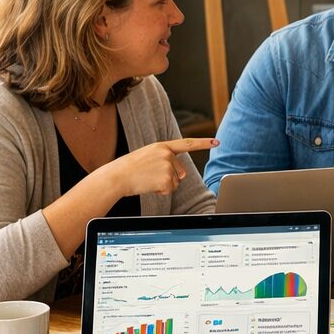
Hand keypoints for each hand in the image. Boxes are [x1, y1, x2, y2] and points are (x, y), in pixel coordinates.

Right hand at [97, 137, 215, 196]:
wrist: (116, 177)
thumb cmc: (130, 169)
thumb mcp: (148, 157)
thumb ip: (167, 160)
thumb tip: (183, 175)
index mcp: (162, 146)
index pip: (187, 143)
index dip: (203, 143)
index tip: (217, 141)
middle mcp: (167, 154)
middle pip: (181, 171)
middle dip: (169, 177)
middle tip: (148, 175)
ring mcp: (167, 166)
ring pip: (175, 182)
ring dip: (163, 184)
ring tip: (146, 179)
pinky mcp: (166, 179)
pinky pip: (170, 190)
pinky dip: (160, 191)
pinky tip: (148, 185)